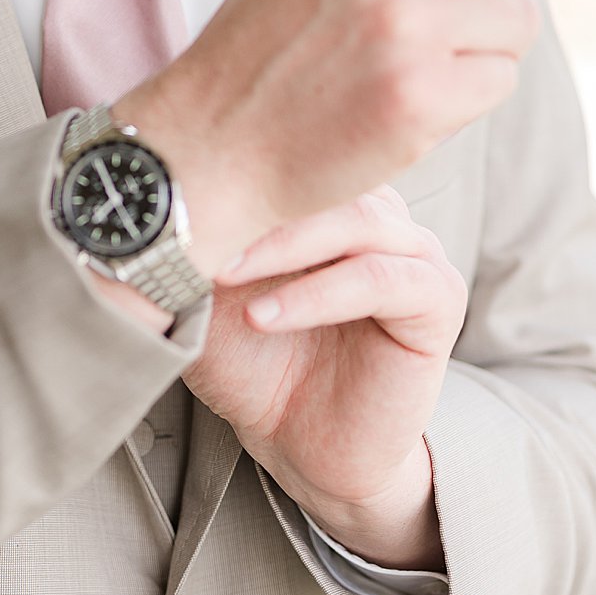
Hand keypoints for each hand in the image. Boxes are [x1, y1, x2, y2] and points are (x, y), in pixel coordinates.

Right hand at [119, 0, 536, 277]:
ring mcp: (406, 26)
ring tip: (420, 63)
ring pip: (517, 18)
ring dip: (483, 47)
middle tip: (427, 27)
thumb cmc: (271, 42)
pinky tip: (412, 102)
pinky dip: (468, 97)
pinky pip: (500, 79)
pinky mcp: (421, 97)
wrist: (212, 139)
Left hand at [182, 186, 466, 565]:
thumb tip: (159, 186)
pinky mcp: (436, 301)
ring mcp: (414, 252)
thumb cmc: (253, 361)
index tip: (178, 183)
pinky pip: (380, 280)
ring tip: (223, 272)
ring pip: (357, 220)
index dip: (237, 159)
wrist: (298, 446)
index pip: (294, 148)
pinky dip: (317, 293)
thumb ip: (204, 235)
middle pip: (328, 176)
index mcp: (333, 196)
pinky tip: (264, 316)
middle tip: (196, 225)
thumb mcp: (211, 291)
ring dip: (282, 244)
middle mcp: (381, 212)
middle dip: (257, 198)